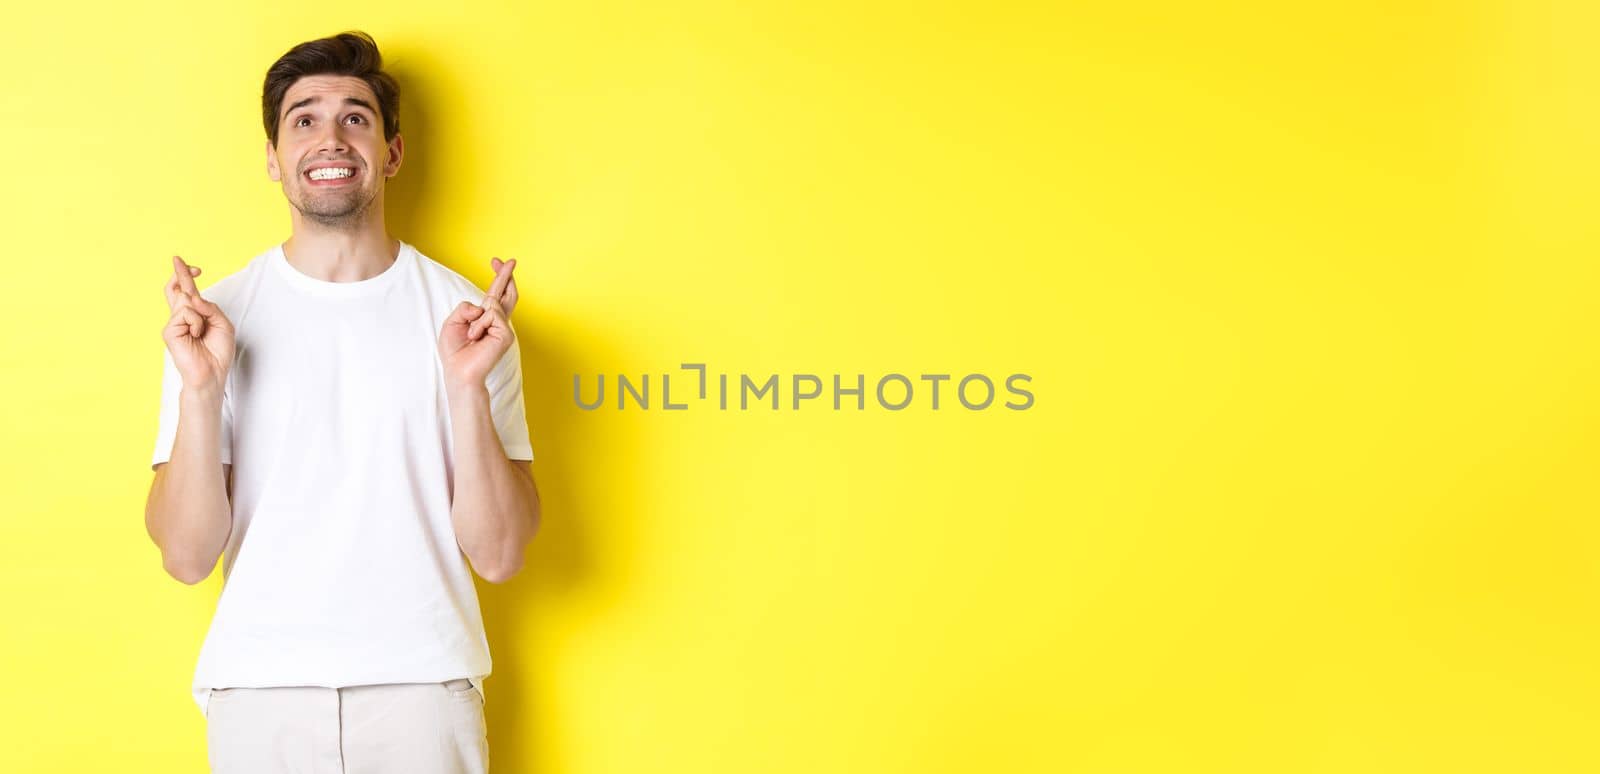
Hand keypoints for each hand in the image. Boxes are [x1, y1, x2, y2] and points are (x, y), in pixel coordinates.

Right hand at [162, 255, 234, 394]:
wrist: (213, 372)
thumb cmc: (218, 351)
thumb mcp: (223, 324)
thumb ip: (210, 307)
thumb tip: (192, 296)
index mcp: (195, 315)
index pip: (187, 291)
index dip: (186, 276)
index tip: (189, 265)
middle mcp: (182, 317)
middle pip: (177, 289)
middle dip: (180, 273)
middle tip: (177, 259)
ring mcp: (174, 323)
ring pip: (187, 302)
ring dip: (200, 315)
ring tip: (201, 333)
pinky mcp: (169, 331)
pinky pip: (186, 314)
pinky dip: (196, 323)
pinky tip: (196, 336)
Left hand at [439, 257, 517, 389]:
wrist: (458, 372)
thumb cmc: (455, 351)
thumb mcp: (453, 322)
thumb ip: (466, 308)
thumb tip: (484, 306)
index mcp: (486, 319)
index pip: (495, 294)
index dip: (498, 277)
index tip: (497, 261)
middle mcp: (498, 322)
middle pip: (507, 293)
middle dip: (506, 275)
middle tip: (509, 260)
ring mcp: (504, 328)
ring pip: (492, 304)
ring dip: (475, 320)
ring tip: (471, 336)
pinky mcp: (506, 334)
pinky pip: (491, 315)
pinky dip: (479, 325)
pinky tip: (476, 338)